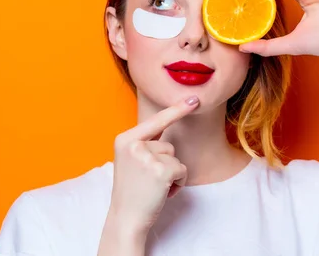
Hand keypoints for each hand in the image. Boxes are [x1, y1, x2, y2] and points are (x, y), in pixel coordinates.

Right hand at [107, 96, 198, 235]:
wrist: (126, 218)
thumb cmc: (132, 191)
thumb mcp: (131, 160)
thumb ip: (145, 144)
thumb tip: (166, 126)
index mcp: (124, 139)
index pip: (155, 120)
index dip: (177, 109)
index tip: (194, 99)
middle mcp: (133, 144)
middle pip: (168, 144)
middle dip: (165, 163)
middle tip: (148, 181)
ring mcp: (146, 156)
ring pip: (175, 157)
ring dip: (171, 174)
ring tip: (154, 186)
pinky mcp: (160, 170)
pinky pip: (181, 170)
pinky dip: (178, 183)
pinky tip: (162, 192)